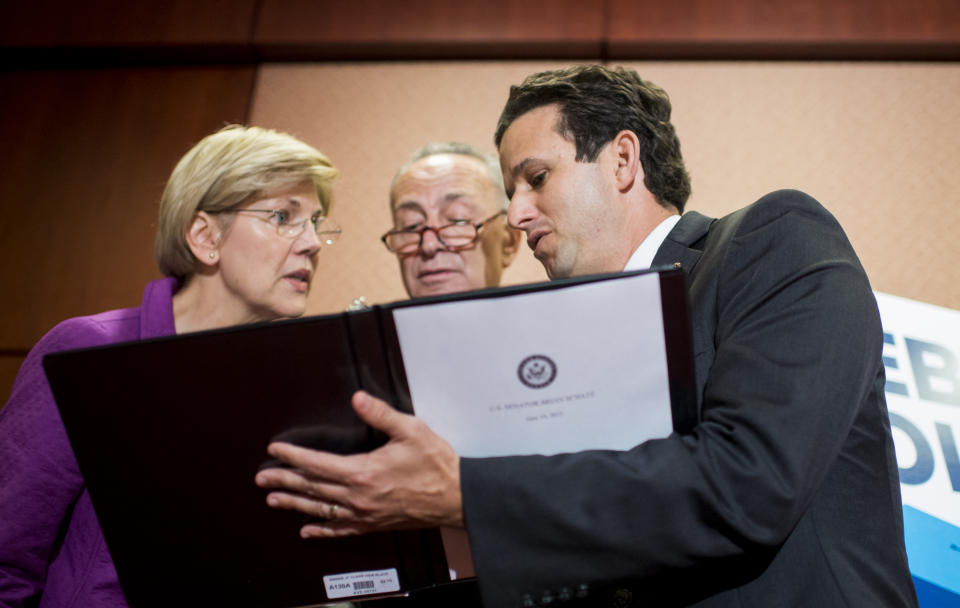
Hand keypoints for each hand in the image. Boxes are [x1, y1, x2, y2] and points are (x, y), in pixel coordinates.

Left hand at [255, 391, 462, 537]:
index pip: (317, 464)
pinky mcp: (373, 524)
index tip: (275, 450)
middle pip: (312, 488)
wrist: (456, 497)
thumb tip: (357, 398)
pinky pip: (340, 529)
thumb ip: (381, 414)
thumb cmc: (435, 463)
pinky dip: (321, 529)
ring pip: (320, 509)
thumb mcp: (411, 430)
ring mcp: (364, 514)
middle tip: (260, 477)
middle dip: (284, 480)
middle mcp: (358, 496)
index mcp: (363, 472)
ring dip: (294, 504)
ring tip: (272, 499)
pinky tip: (306, 529)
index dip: (293, 456)